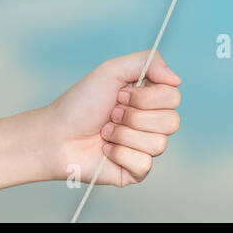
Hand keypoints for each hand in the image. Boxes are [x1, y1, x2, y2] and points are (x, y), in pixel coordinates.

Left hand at [43, 51, 181, 186]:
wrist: (55, 136)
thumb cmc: (80, 104)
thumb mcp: (112, 70)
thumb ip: (150, 61)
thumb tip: (177, 80)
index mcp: (150, 99)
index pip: (173, 97)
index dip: (145, 97)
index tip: (120, 95)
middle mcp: (152, 123)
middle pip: (172, 122)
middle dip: (134, 117)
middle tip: (111, 114)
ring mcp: (145, 147)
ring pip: (159, 144)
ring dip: (124, 135)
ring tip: (105, 133)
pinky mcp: (136, 171)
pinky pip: (145, 164)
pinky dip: (120, 155)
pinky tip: (106, 150)